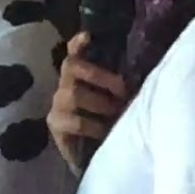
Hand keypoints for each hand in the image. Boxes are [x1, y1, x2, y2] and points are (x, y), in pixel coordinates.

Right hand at [46, 32, 126, 172]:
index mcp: (80, 75)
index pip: (74, 52)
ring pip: (74, 93)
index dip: (78, 43)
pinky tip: (104, 132)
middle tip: (123, 91)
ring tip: (117, 115)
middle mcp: (65, 84)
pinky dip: (93, 125)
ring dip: (100, 104)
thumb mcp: (118, 101)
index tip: (88, 35)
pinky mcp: (55, 124)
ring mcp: (57, 104)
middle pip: (72, 66)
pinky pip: (74, 120)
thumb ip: (121, 87)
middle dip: (100, 76)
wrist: (94, 158)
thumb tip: (139, 75)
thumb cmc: (110, 123)